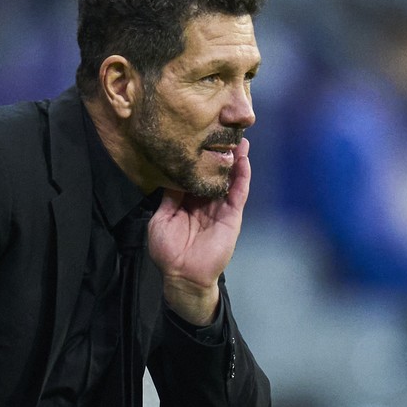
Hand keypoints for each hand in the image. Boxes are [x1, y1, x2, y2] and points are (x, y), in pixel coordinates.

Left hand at [150, 136, 249, 325]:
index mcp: (188, 201)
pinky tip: (244, 161)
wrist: (182, 274)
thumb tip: (173, 175)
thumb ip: (170, 197)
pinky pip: (238, 194)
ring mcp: (220, 209)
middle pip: (216, 173)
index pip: (196, 174)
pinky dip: (242, 178)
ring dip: (236, 161)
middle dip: (221, 155)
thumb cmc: (168, 250)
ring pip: (230, 180)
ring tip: (241, 141)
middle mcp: (206, 202)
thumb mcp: (161, 218)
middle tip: (226, 132)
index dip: (200, 158)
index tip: (202, 138)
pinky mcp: (232, 217)